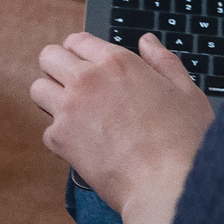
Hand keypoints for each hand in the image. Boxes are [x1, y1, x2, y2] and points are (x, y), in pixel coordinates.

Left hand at [31, 32, 211, 218]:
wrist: (167, 184)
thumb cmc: (183, 140)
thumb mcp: (186, 92)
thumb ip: (163, 61)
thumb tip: (148, 42)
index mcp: (117, 62)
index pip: (77, 40)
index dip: (80, 51)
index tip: (85, 65)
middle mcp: (87, 79)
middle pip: (49, 56)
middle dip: (58, 67)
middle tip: (73, 86)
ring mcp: (69, 108)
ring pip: (37, 88)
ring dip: (51, 97)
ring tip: (72, 112)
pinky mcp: (60, 139)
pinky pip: (46, 129)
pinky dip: (60, 137)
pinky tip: (82, 144)